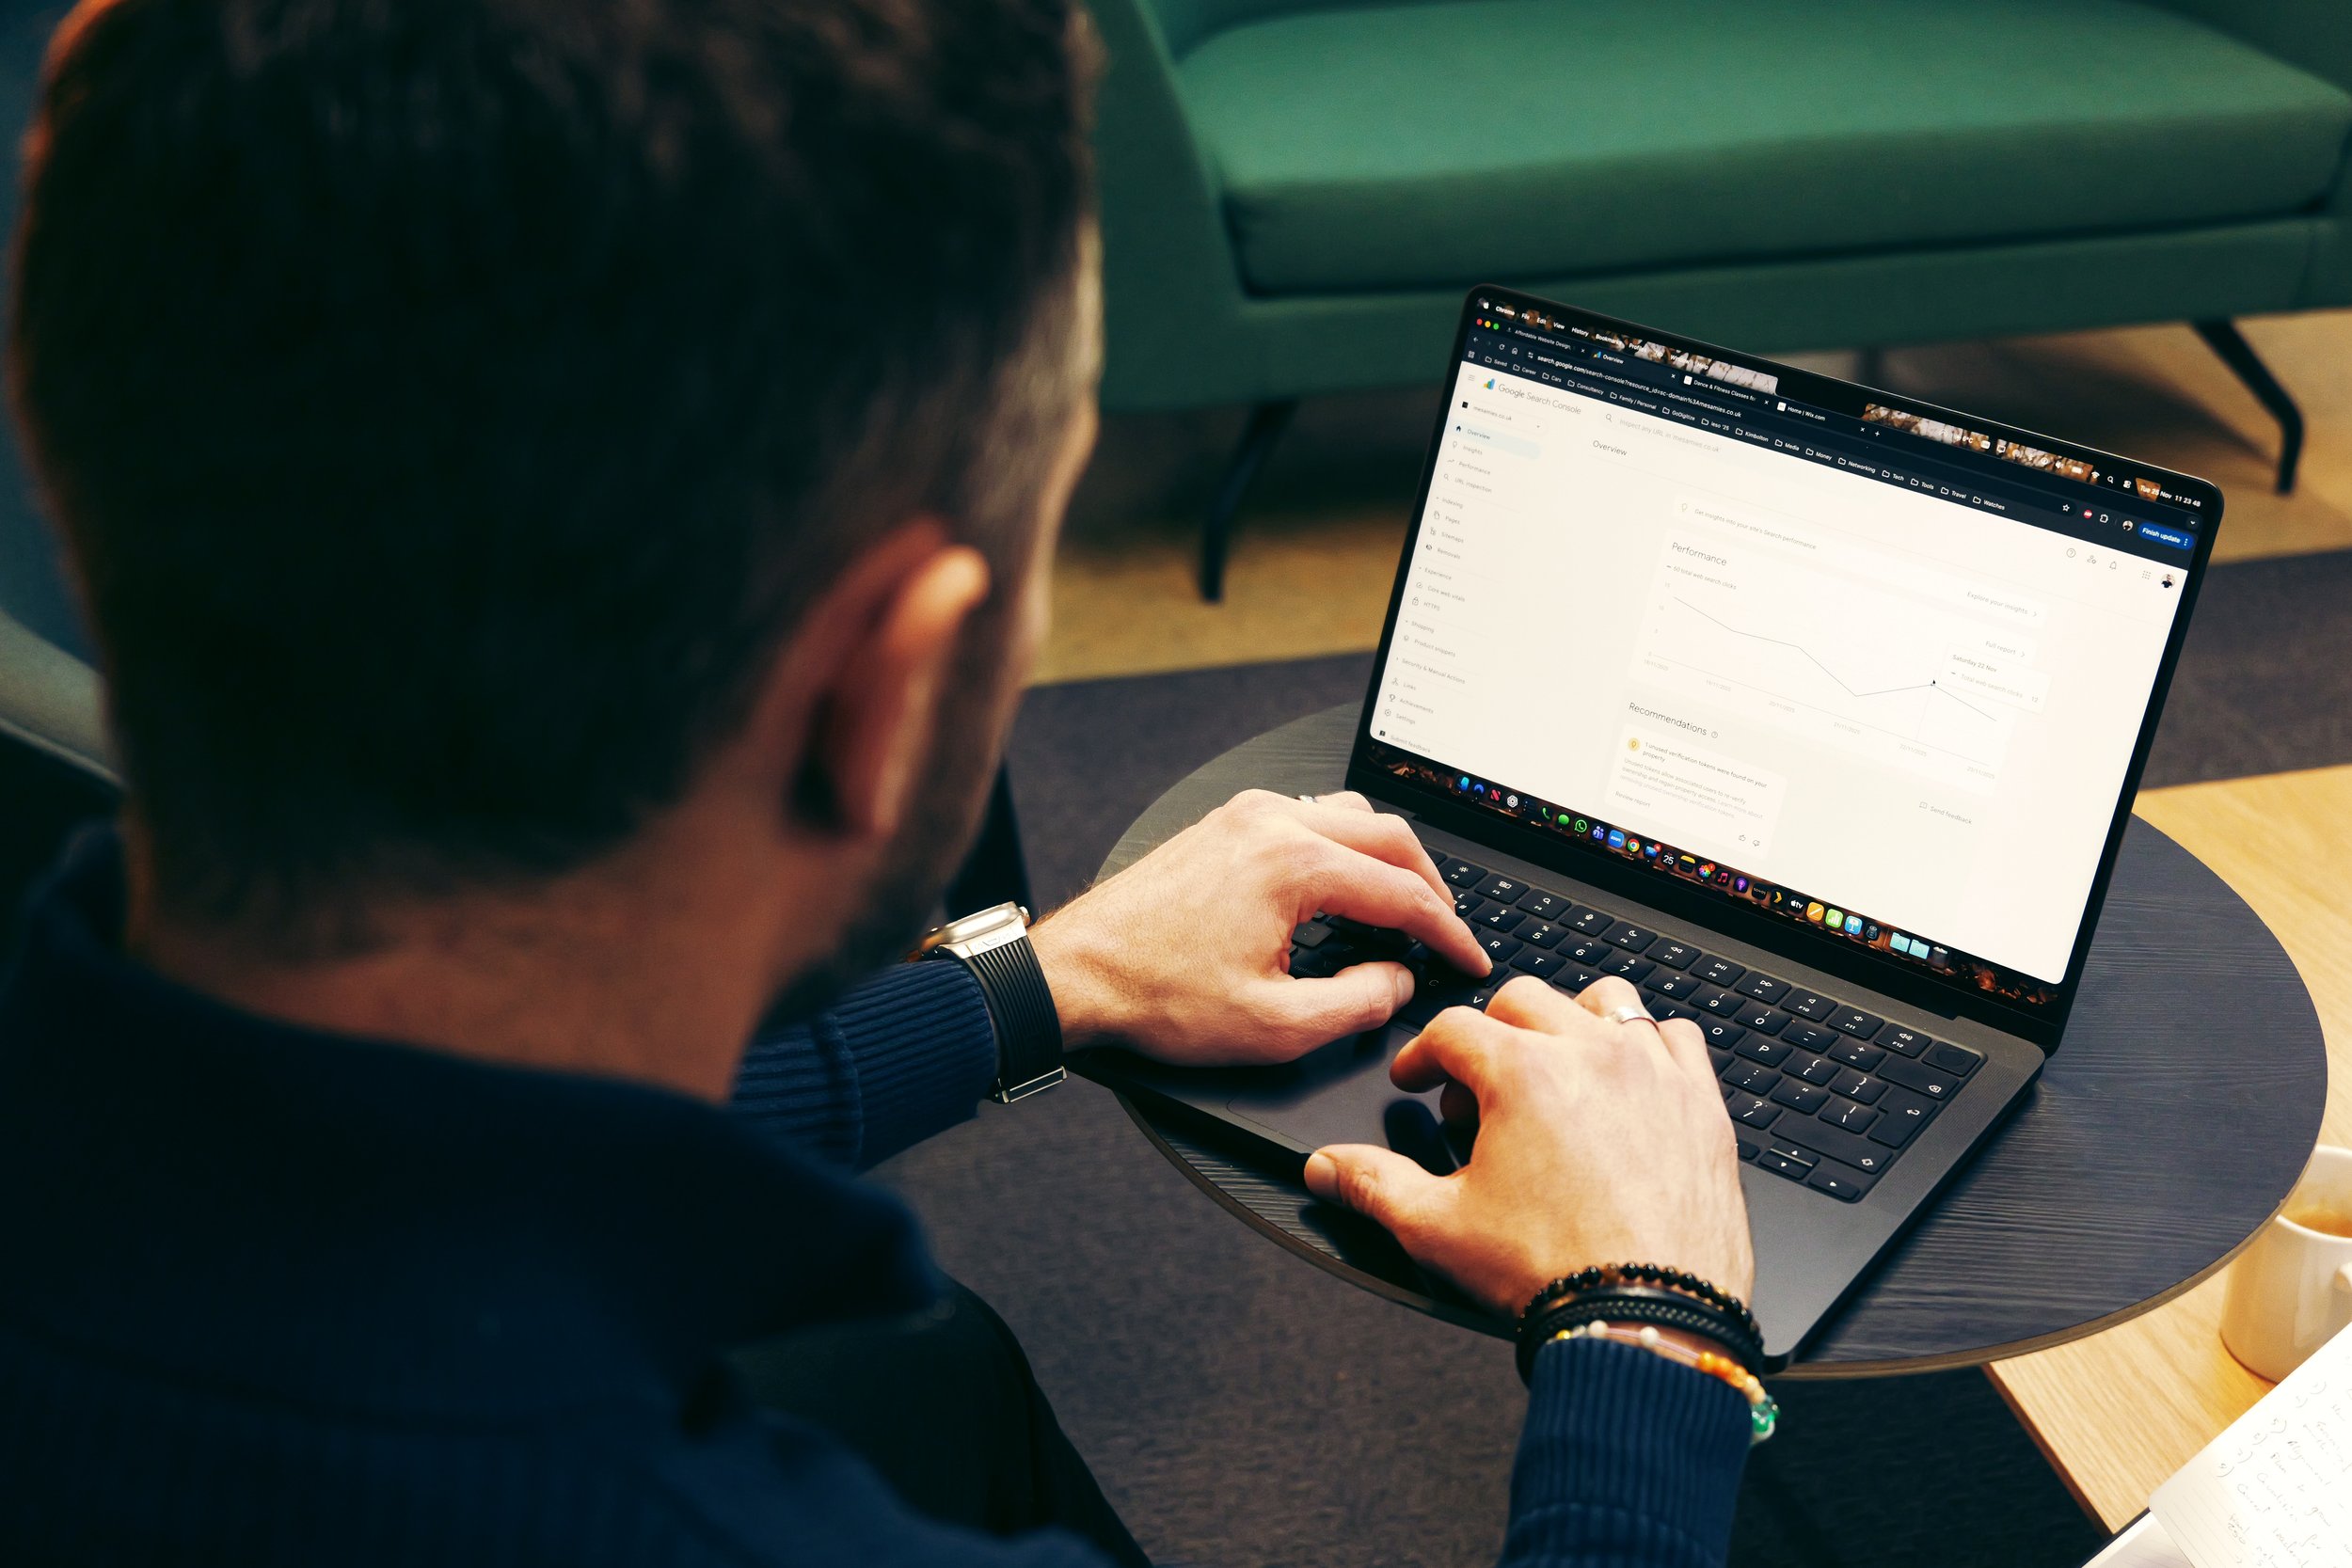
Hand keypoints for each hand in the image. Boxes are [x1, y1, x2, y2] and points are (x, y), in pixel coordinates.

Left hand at [1029, 789, 1490, 1065]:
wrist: (1075, 974)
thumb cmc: (1155, 995)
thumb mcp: (1273, 1026)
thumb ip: (1356, 1005)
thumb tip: (1395, 981)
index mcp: (1293, 865)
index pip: (1403, 893)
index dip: (1448, 932)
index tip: (1467, 959)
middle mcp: (1272, 823)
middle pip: (1388, 837)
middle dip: (1430, 886)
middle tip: (1447, 932)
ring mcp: (1244, 817)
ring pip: (1350, 817)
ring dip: (1387, 859)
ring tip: (1403, 908)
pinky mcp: (1224, 824)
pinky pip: (1308, 818)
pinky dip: (1344, 847)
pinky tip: (1343, 886)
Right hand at [1303, 975, 1753, 1315]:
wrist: (1649, 1320)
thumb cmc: (1553, 1275)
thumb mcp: (1438, 1229)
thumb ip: (1373, 1186)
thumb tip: (1327, 1168)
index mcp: (1522, 1073)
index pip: (1453, 1029)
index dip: (1422, 1055)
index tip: (1418, 1082)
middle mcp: (1591, 1055)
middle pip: (1524, 1000)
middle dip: (1490, 1035)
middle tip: (1478, 1095)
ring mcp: (1655, 1074)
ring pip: (1606, 1002)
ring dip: (1571, 1022)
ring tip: (1556, 1069)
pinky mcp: (1703, 1105)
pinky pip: (1677, 1039)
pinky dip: (1648, 1048)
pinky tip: (1629, 1085)